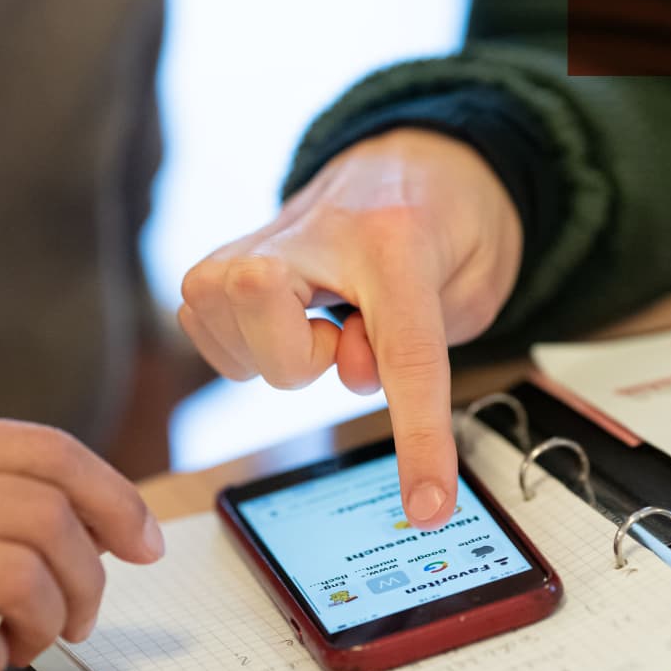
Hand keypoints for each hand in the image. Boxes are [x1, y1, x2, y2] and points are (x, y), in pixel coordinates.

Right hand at [179, 129, 523, 527]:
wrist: (412, 162)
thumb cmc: (446, 229)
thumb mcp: (472, 286)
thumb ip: (419, 338)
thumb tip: (354, 372)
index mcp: (399, 240)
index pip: (404, 354)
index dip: (419, 442)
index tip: (427, 508)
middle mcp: (316, 230)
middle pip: (275, 337)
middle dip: (305, 362)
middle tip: (344, 331)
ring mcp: (259, 237)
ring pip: (224, 327)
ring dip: (275, 351)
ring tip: (317, 318)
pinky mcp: (220, 255)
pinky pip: (198, 319)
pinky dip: (241, 343)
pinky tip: (283, 320)